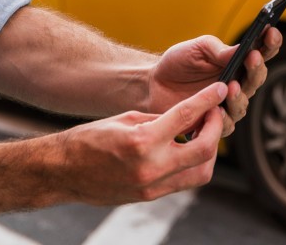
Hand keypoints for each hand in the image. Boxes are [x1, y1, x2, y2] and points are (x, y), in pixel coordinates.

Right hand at [53, 82, 227, 204]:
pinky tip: (188, 150)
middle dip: (216, 129)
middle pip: (204, 150)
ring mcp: (152, 186)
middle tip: (216, 113)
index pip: (186, 116)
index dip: (207, 100)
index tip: (220, 90)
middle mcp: (151, 166)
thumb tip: (184, 119)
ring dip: (209, 152)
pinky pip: (184, 182)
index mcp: (142, 140)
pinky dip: (193, 165)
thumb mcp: (124, 119)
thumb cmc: (89, 139)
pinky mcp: (151, 196)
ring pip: (201, 173)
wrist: (65, 170)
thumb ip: (157, 120)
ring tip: (204, 134)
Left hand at [146, 28, 281, 136]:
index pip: (262, 52)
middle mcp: (238, 84)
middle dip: (256, 68)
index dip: (270, 43)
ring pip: (243, 104)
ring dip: (239, 95)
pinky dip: (223, 117)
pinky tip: (217, 110)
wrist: (154, 84)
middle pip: (257, 79)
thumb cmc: (179, 62)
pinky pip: (225, 125)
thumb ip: (217, 49)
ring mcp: (227, 105)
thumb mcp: (197, 48)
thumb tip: (241, 50)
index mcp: (237, 63)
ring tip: (231, 85)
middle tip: (252, 58)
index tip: (272, 31)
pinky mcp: (214, 123)